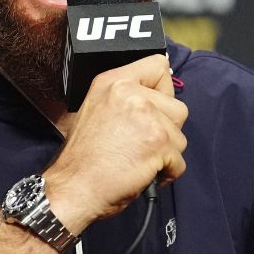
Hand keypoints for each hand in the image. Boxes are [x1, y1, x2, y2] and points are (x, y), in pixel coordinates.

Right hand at [46, 55, 187, 230]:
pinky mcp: (158, 142)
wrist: (73, 188)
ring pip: (180, 136)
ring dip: (166, 153)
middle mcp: (130, 93)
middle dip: (166, 130)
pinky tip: (143, 174)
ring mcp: (146, 116)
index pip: (158, 65)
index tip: (153, 110)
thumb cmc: (83, 158)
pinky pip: (179, 161)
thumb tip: (157, 93)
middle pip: (177, 107)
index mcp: (113, 81)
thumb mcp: (97, 109)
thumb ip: (125, 98)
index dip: (162, 91)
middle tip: (140, 144)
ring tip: (139, 160)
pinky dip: (166, 173)